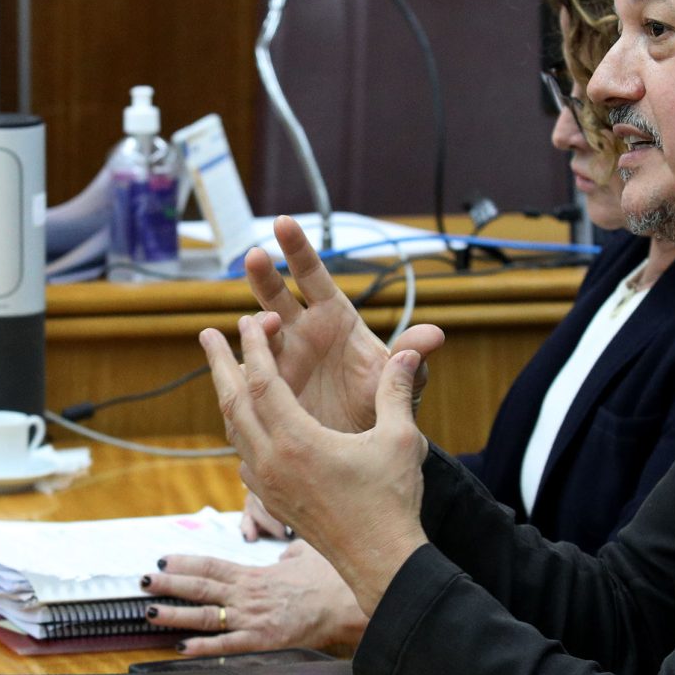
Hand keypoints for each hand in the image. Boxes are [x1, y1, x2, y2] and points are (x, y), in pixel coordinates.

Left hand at [143, 542, 367, 654]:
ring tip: (150, 613)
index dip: (185, 563)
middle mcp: (246, 594)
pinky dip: (202, 647)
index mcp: (254, 574)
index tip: (162, 560)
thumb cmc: (329, 578)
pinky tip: (181, 649)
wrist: (345, 603)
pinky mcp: (261, 640)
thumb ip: (288, 554)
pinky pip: (226, 644)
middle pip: (200, 587)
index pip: (212, 565)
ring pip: (205, 615)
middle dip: (168, 585)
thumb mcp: (304, 555)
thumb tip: (285, 552)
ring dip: (175, 615)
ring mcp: (251, 618)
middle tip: (141, 582)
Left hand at [200, 315, 429, 609]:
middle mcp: (272, 460)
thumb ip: (398, 389)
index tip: (248, 320)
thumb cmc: (391, 501)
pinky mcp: (272, 499)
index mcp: (297, 440)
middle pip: (233, 401)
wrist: (379, 562)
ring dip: (226, 396)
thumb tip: (410, 351)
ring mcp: (268, 483)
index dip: (254, 347)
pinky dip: (240, 429)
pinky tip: (248, 423)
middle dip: (219, 363)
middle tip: (206, 335)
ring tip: (223, 372)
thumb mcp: (399, 438)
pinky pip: (244, 455)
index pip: (263, 381)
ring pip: (234, 430)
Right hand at [240, 216, 444, 432]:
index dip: (298, 250)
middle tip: (254, 256)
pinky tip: (239, 364)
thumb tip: (435, 335)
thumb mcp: (403, 382)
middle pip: (277, 295)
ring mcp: (282, 359)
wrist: (364, 452)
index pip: (314, 277)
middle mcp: (304, 332)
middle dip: (264, 275)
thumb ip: (412, 358)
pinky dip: (243, 366)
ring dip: (256, 324)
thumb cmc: (384, 406)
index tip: (283, 222)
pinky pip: (250, 372)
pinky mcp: (268, 387)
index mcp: (335, 318)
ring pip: (259, 332)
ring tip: (262, 324)